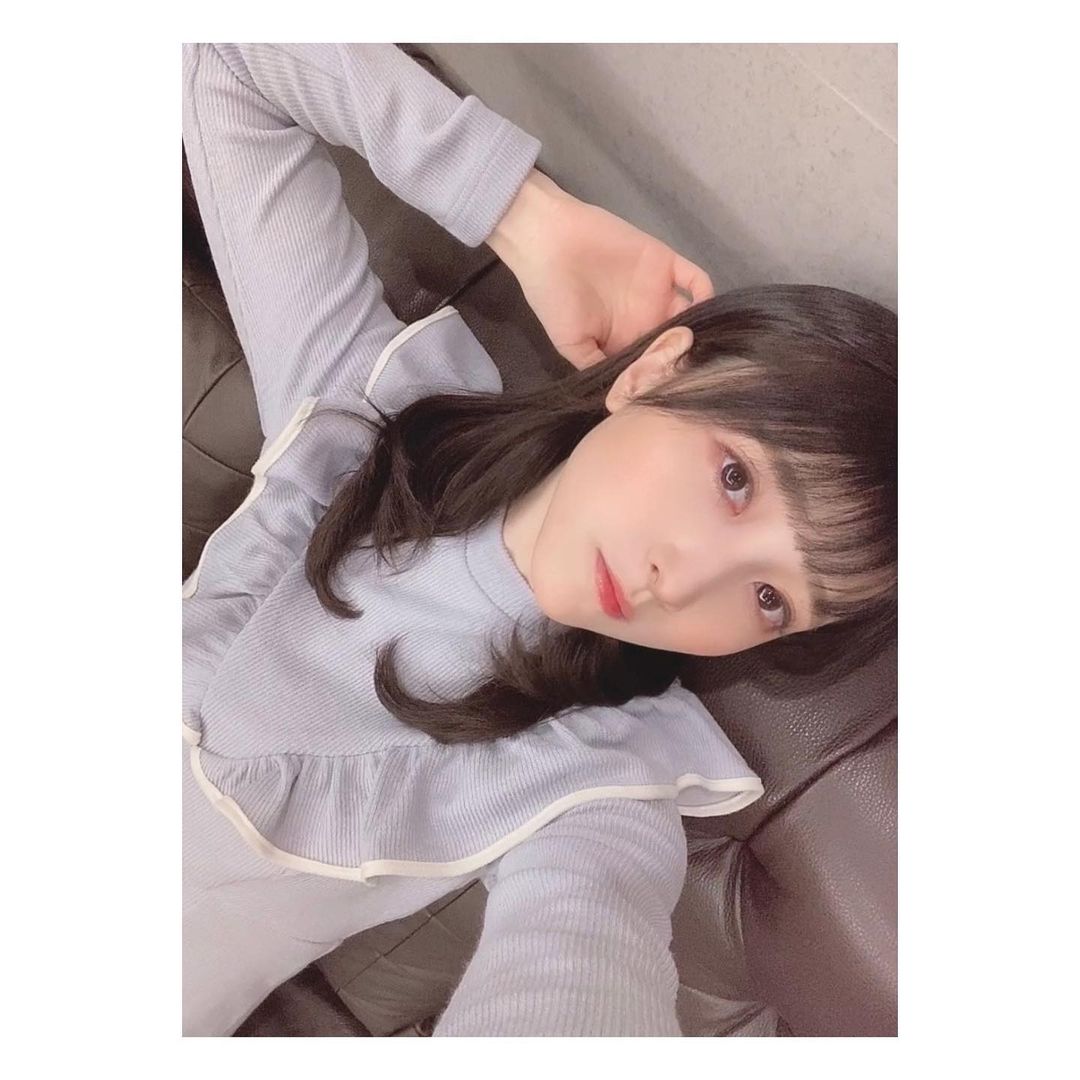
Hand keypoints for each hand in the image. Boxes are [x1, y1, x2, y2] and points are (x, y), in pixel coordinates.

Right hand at [486, 171, 713, 369]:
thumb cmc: (552, 295)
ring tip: (705, 343)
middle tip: (697, 369)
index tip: (673, 388)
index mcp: (621, 341)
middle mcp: (644, 320)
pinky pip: (695, 280)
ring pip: (692, 315)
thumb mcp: (569, 343)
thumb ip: (597, 367)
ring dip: (701, 329)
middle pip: (677, 342)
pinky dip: (705, 293)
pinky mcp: (665, 264)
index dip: (662, 376)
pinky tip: (702, 308)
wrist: (547, 241)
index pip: (652, 363)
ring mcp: (657, 293)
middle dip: (687, 356)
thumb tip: (624, 394)